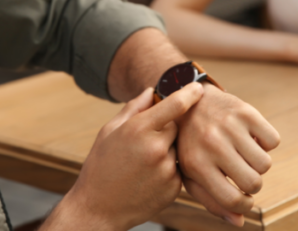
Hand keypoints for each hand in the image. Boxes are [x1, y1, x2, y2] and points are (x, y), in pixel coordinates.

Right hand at [51, 84, 203, 230]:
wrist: (98, 209)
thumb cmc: (100, 166)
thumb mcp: (110, 131)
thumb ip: (134, 108)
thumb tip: (152, 91)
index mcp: (139, 129)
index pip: (175, 104)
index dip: (189, 93)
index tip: (199, 87)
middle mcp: (156, 148)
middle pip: (176, 126)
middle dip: (166, 128)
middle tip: (146, 140)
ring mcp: (167, 170)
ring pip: (178, 148)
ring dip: (167, 149)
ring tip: (143, 162)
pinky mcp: (173, 188)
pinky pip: (178, 168)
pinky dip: (168, 168)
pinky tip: (148, 176)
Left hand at [175, 85, 280, 226]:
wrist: (188, 103)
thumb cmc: (190, 145)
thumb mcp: (190, 174)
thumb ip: (212, 201)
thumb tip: (239, 221)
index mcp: (196, 164)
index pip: (232, 199)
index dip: (244, 205)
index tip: (244, 199)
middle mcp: (212, 143)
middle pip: (254, 182)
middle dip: (252, 184)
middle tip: (242, 173)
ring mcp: (229, 126)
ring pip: (265, 163)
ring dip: (258, 163)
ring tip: (243, 154)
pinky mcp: (245, 111)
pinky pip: (273, 140)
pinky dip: (266, 143)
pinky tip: (249, 138)